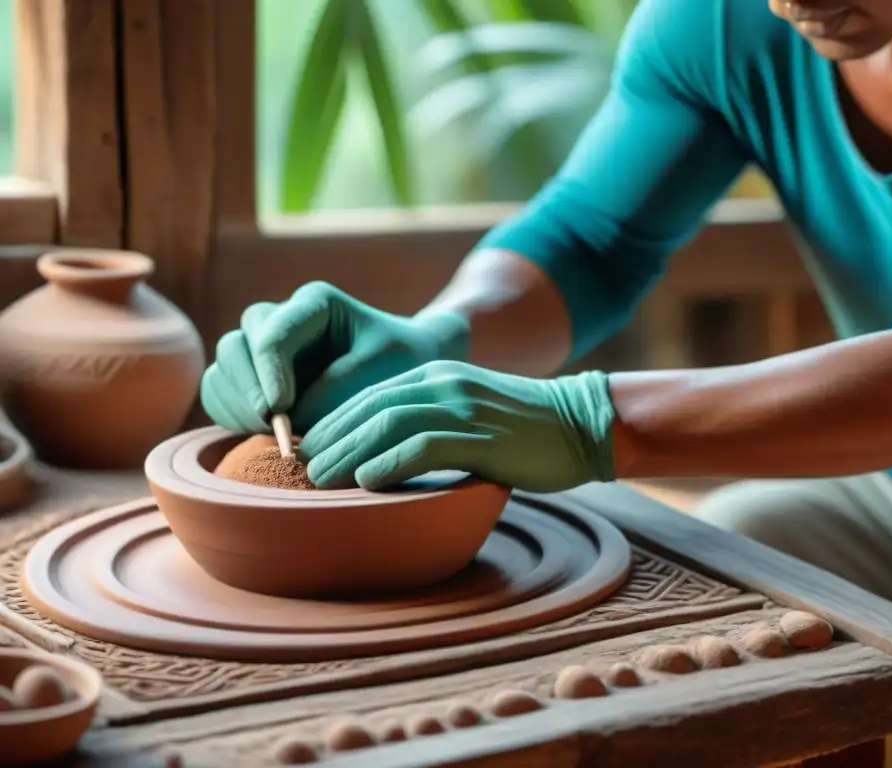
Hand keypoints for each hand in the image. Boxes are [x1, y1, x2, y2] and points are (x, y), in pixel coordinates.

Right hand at [200, 282, 467, 433]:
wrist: (406, 367)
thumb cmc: (399, 362)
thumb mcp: (379, 370)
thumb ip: (335, 389)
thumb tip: (289, 417)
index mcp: (313, 304)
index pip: (273, 334)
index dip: (269, 373)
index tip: (280, 410)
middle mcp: (280, 320)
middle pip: (236, 346)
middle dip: (248, 389)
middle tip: (271, 425)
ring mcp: (262, 349)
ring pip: (222, 370)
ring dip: (237, 405)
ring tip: (270, 434)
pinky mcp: (254, 379)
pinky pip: (221, 394)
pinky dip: (231, 415)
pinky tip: (260, 435)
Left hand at [298, 360, 617, 492]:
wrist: (582, 424)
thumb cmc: (525, 429)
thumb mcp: (471, 412)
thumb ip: (432, 424)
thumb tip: (385, 458)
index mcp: (437, 374)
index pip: (370, 394)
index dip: (333, 421)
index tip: (310, 449)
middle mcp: (444, 383)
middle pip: (369, 406)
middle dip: (330, 437)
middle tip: (301, 467)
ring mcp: (462, 406)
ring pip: (387, 423)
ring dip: (348, 452)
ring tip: (320, 479)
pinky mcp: (480, 436)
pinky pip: (422, 446)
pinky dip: (388, 462)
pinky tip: (366, 482)